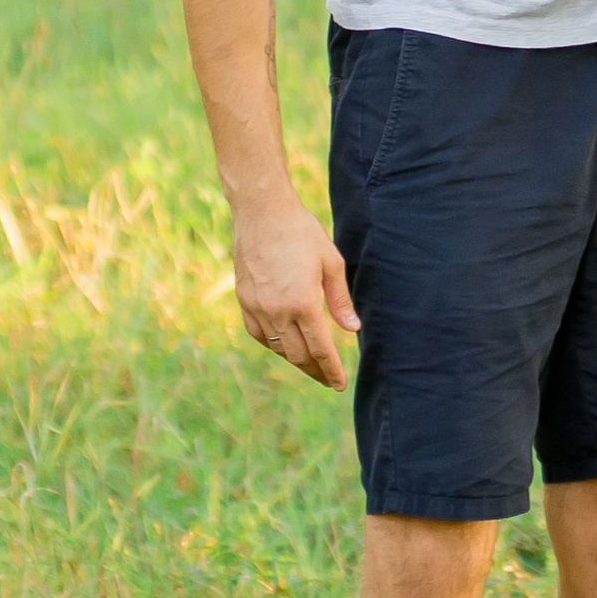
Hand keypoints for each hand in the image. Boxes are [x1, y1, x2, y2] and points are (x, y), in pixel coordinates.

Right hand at [232, 190, 359, 388]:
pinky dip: (274, 343)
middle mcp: (277, 311)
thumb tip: (352, 329)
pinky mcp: (244, 300)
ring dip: (295, 359)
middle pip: (297, 355)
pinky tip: (284, 343)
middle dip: (315, 370)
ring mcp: (257, 307)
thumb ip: (340, 300)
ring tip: (310, 362)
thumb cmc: (302, 233)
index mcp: (303, 303)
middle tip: (328, 378)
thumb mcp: (331, 263)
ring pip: (277, 347)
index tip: (339, 384)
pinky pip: (259, 334)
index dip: (331, 370)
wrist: (262, 212)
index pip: (320, 349)